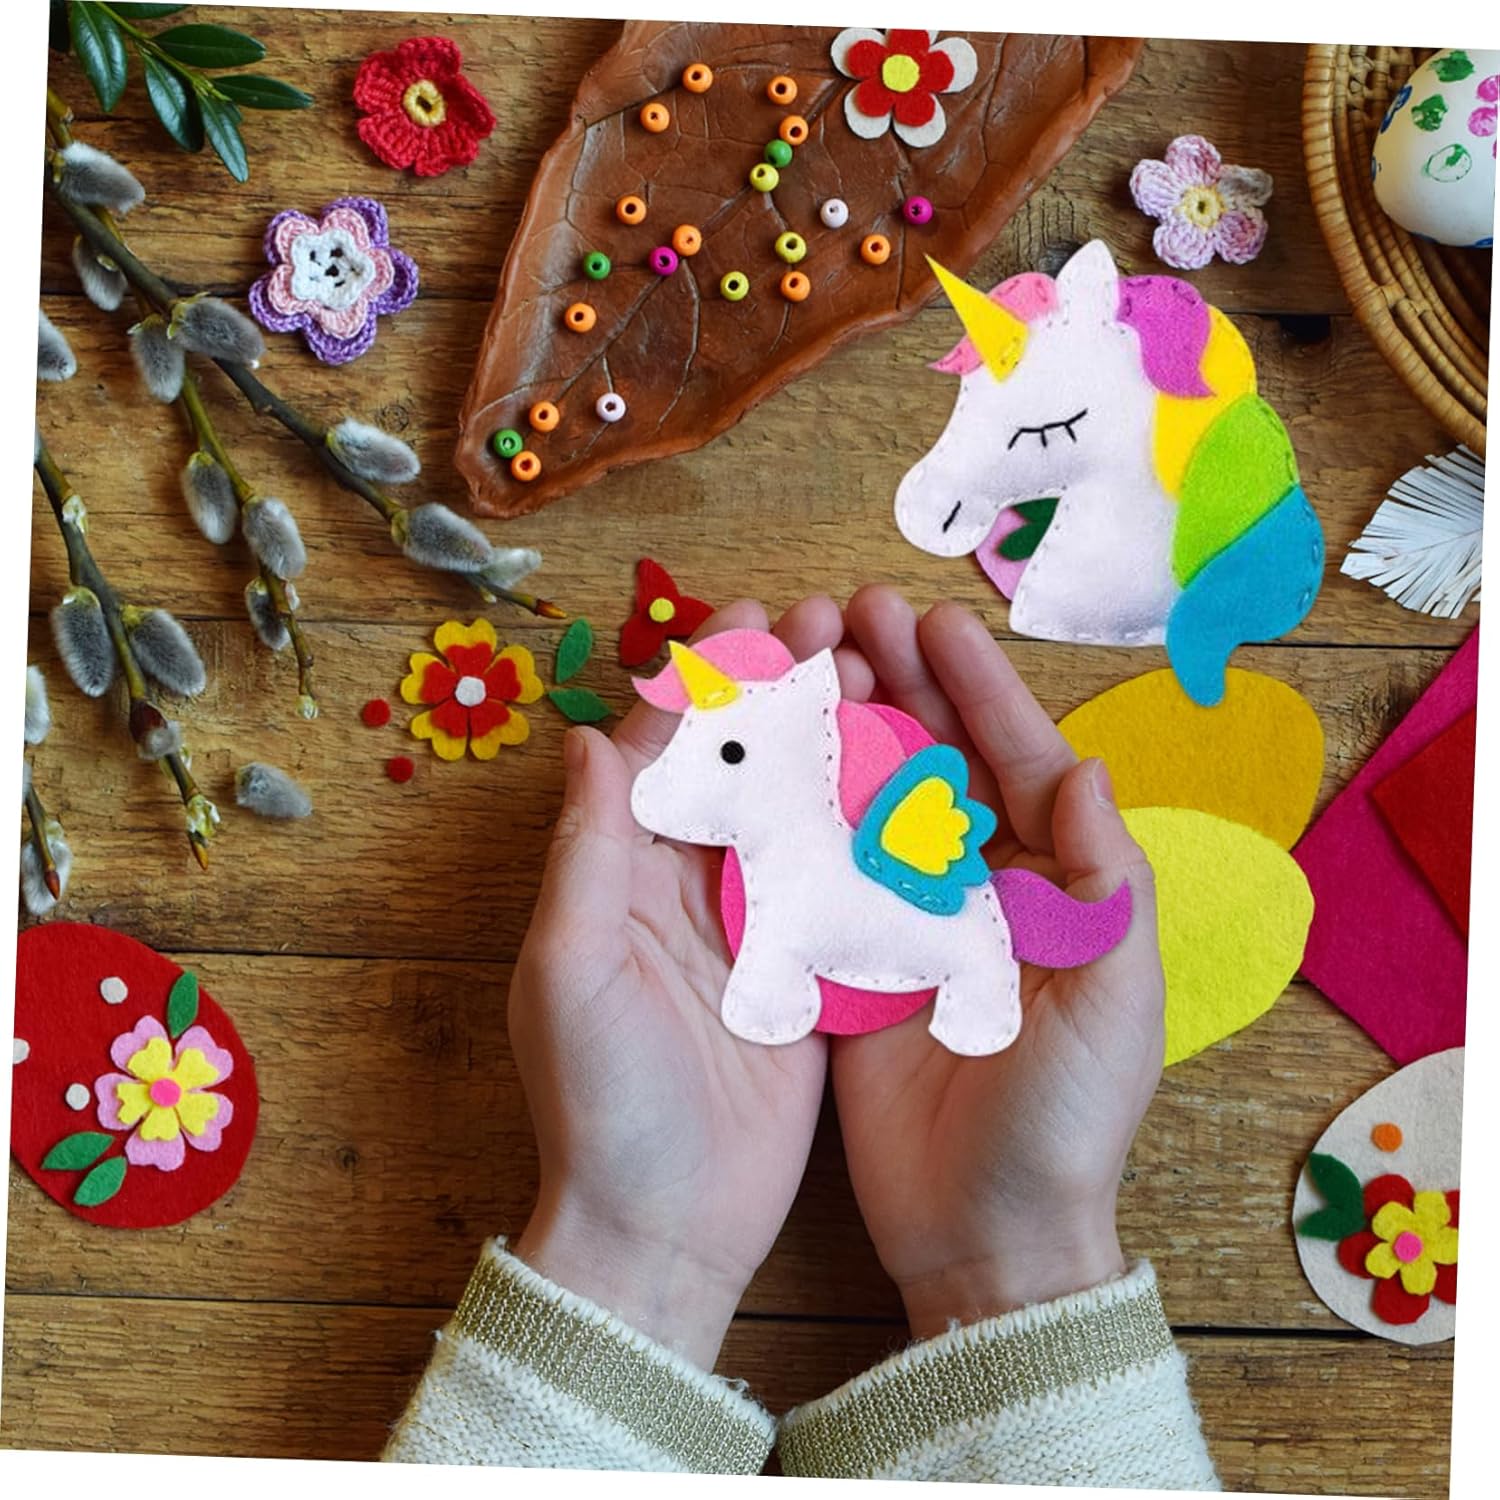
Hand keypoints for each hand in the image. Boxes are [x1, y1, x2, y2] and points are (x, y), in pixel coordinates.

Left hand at [509, 595, 867, 1369]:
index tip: (755, 618)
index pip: (662, 754)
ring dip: (826, 738)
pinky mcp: (802, 971)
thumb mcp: (573, 972)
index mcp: (620, 876)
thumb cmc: (600, 1103)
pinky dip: (865, 822)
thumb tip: (587, 735)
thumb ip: (586, 853)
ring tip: (874, 674)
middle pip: (735, 763)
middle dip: (777, 688)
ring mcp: (749, 927)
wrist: (661, 1229)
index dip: (706, 681)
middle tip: (831, 623)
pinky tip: (910, 773)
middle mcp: (683, 888)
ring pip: (790, 807)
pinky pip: (834, 879)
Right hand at [832, 587, 1164, 1338]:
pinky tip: (765, 754)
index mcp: (1055, 888)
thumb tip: (1088, 767)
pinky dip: (797, 807)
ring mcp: (908, 919)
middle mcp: (980, 888)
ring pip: (874, 797)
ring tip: (809, 658)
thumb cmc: (1064, 1120)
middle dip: (903, 683)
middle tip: (856, 613)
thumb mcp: (1115, 1002)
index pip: (1019, 764)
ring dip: (845, 726)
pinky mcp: (847, 959)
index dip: (981, 690)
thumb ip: (1109, 885)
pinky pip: (821, 866)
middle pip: (939, 763)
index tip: (937, 620)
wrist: (985, 1233)